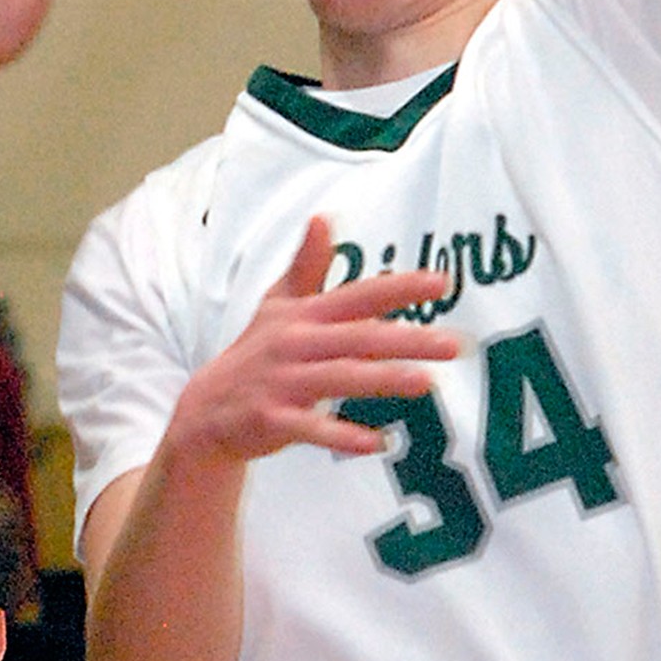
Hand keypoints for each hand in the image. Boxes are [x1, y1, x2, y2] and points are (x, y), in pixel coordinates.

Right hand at [171, 218, 458, 464]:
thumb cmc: (256, 352)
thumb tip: (323, 217)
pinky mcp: (272, 419)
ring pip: (339, 378)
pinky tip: (378, 443)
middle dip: (407, 339)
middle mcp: (294, 343)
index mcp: (303, 314)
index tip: (441, 283)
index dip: (398, 288)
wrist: (207, 408)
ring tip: (426, 383)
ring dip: (382, 379)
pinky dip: (343, 435)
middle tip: (453, 345)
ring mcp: (282, 382)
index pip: (357, 295)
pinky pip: (312, 428)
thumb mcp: (278, 304)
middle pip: (357, 338)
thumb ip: (307, 265)